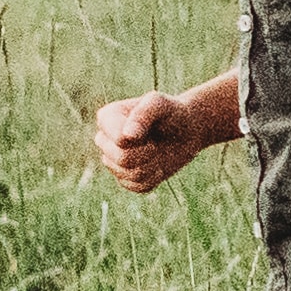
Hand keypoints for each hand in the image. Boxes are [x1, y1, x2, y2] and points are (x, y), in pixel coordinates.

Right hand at [88, 87, 219, 193]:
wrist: (186, 130)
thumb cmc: (171, 112)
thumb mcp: (160, 104)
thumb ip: (143, 114)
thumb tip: (127, 136)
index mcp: (106, 118)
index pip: (119, 140)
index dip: (141, 138)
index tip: (150, 128)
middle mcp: (104, 140)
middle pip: (122, 159)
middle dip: (148, 152)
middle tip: (156, 140)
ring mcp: (112, 161)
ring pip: (131, 174)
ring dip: (153, 164)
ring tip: (157, 150)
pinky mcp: (125, 179)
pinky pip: (139, 187)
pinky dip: (155, 177)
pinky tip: (157, 163)